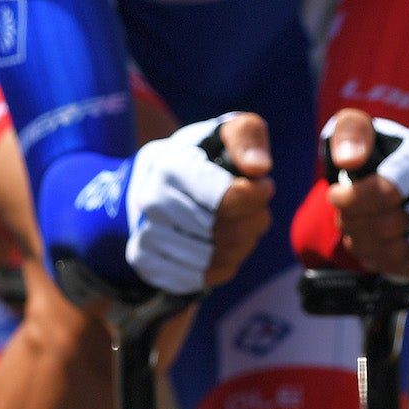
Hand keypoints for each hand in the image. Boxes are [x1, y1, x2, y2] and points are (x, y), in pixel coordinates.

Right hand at [124, 113, 272, 293]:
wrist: (153, 181)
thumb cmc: (201, 156)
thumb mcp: (225, 131)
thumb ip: (246, 138)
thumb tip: (259, 168)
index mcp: (172, 167)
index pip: (230, 200)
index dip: (257, 195)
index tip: (260, 184)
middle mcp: (153, 204)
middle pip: (230, 234)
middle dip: (253, 220)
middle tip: (251, 207)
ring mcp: (147, 236)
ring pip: (221, 259)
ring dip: (242, 243)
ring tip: (236, 223)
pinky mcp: (149, 264)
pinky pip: (204, 277)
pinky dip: (223, 263)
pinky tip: (220, 243)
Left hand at [322, 110, 408, 281]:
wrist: (404, 169)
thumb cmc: (378, 150)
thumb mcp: (358, 128)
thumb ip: (350, 134)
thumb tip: (349, 160)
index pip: (388, 191)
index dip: (353, 200)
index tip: (335, 196)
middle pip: (391, 226)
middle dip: (354, 225)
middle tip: (343, 217)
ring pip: (404, 252)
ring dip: (367, 248)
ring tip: (355, 233)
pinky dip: (391, 266)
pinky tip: (376, 251)